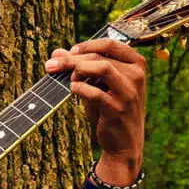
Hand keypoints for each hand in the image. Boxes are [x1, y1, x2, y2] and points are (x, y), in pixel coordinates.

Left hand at [45, 39, 146, 185]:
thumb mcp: (99, 86)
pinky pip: (94, 92)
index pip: (110, 43)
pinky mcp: (117, 109)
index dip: (86, 45)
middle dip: (71, 59)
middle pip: (100, 56)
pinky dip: (79, 89)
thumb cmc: (110, 110)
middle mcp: (136, 76)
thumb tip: (56, 53)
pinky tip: (73, 91)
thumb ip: (81, 67)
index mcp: (136, 65)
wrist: (124, 144)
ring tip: (70, 81)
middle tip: (52, 65)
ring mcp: (129, 93)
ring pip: (101, 68)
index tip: (70, 52)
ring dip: (78, 70)